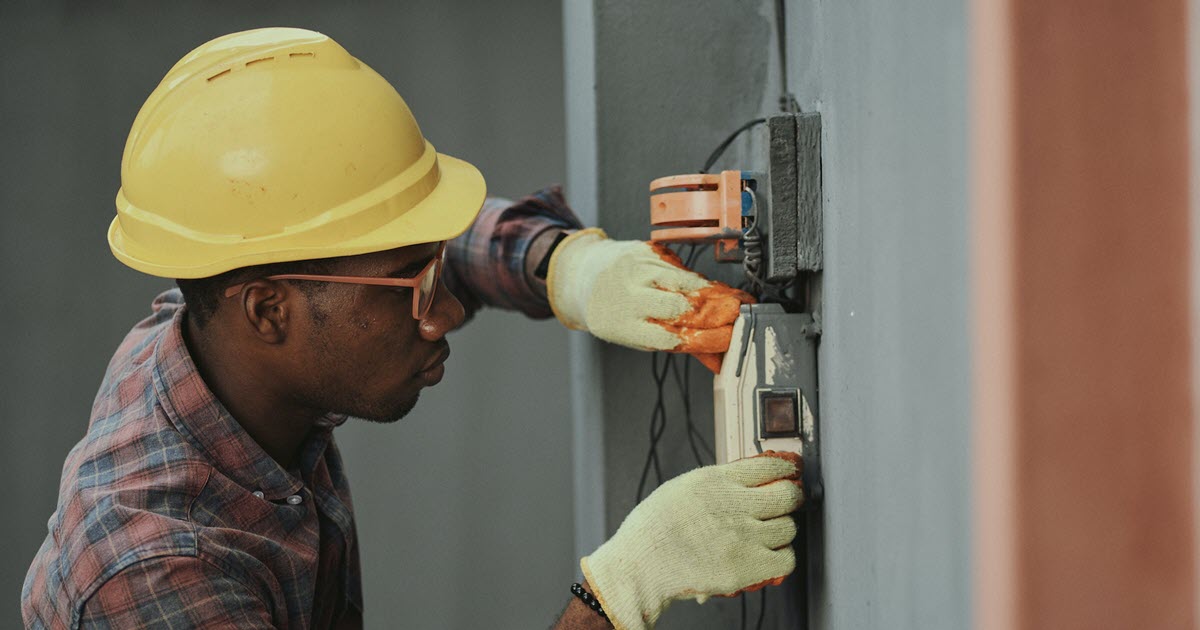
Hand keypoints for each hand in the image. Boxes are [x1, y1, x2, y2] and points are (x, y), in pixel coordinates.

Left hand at [546, 228, 754, 371]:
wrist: (585, 273)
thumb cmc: (614, 312)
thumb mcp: (636, 335)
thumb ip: (676, 343)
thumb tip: (716, 357)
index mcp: (624, 326)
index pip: (671, 337)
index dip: (705, 339)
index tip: (728, 339)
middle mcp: (628, 295)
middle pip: (682, 307)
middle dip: (715, 314)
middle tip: (739, 317)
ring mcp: (637, 269)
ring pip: (686, 283)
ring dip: (714, 294)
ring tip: (733, 302)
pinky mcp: (646, 251)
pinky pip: (681, 267)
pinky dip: (698, 279)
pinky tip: (710, 287)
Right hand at [581, 452, 802, 629]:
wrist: (640, 566)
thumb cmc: (652, 530)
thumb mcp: (682, 488)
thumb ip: (716, 484)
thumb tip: (745, 481)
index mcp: (716, 481)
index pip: (769, 465)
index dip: (786, 468)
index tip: (790, 472)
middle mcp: (734, 505)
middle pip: (788, 495)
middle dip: (791, 498)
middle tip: (787, 503)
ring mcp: (744, 536)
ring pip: (788, 528)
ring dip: (781, 531)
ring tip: (767, 534)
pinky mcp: (747, 567)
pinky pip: (786, 559)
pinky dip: (781, 558)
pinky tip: (768, 556)